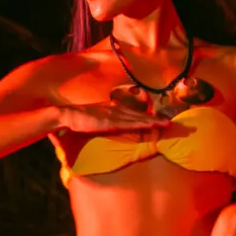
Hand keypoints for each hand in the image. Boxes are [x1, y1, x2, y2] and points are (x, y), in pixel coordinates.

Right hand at [55, 101, 172, 134]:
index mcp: (111, 109)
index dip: (144, 116)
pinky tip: (153, 125)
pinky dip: (142, 123)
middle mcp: (115, 109)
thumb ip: (98, 123)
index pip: (131, 113)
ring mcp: (114, 115)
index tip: (157, 120)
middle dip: (154, 118)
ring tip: (166, 124)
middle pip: (138, 114)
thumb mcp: (91, 120)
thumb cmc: (75, 120)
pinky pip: (130, 123)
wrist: (66, 116)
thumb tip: (101, 126)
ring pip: (138, 118)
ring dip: (153, 121)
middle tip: (169, 122)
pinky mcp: (111, 121)